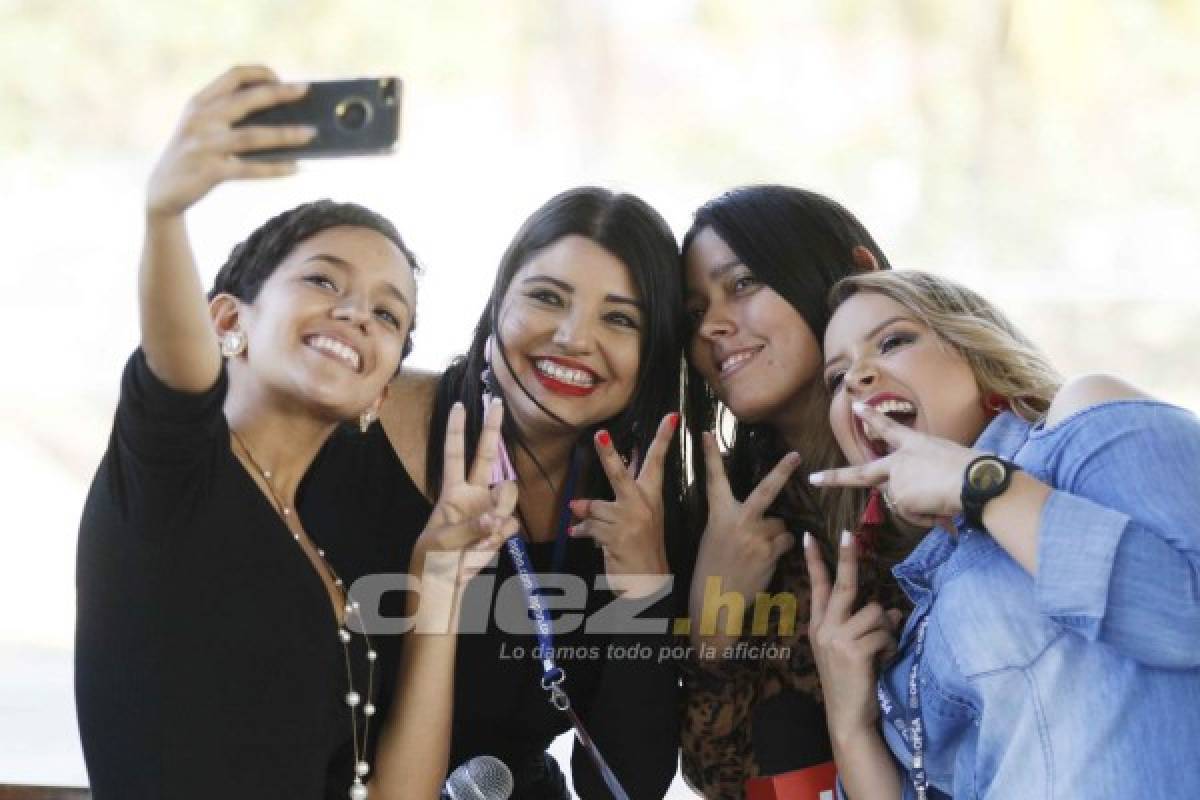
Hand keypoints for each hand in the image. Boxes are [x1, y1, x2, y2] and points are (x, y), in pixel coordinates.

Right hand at [146, 65, 314, 218]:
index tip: (281, 78)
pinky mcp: (209, 171)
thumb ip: (231, 118)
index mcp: (199, 102)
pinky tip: (296, 168)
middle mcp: (200, 119)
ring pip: (253, 136)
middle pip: (246, 99)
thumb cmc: (195, 157)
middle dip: (279, 93)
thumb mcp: (204, 129)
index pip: (232, 75)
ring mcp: (204, 145)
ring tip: (311, 133)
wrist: (162, 192)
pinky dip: (275, 168)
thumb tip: (285, 119)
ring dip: (286, 134)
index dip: (260, 73)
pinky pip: (250, 169)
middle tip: (305, 90)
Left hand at [415, 400, 518, 594]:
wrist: (443, 587)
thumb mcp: (441, 542)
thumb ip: (470, 527)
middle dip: (491, 429)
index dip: (456, 430)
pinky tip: (483, 549)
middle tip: (496, 402)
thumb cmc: (431, 561)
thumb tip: (495, 518)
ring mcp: (490, 511)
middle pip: (485, 455)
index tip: (459, 405)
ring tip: (481, 537)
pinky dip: (499, 537)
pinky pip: (511, 524)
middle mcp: (473, 495)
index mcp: (451, 492)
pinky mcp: (501, 530)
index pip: (453, 454)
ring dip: (499, 513)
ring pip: (507, 495)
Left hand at [568, 412, 679, 597]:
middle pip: (620, 475)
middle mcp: (642, 505)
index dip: (663, 438)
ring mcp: (629, 521)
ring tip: (583, 523)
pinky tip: (578, 534)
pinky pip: (589, 526)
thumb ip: (621, 498)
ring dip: (588, 517)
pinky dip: (582, 530)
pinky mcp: (616, 536)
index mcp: (652, 497)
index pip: (658, 462)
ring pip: (596, 507)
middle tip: (600, 434)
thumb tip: (592, 490)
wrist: (647, 583)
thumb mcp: (639, 518)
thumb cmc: (642, 548)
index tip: (671, 416)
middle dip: (608, 455)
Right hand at [689, 432, 799, 623]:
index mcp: (718, 515)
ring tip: (758, 551)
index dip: (709, 455)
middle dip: (782, 471)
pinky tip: (766, 560)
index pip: (714, 480)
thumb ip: (733, 520)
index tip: (707, 433)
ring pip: (780, 524)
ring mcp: (755, 537)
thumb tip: (760, 512)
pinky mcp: (769, 554)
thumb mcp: (713, 537)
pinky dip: (780, 548)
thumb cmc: (712, 569)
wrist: (715, 602)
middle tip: (796, 455)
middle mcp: (737, 522)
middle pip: (765, 490)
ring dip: (776, 534)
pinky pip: (785, 542)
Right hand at [805, 531, 902, 740]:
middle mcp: (824, 628)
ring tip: (883, 650)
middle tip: (851, 534)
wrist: (848, 718)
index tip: (809, 536)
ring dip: (887, 629)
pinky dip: (890, 645)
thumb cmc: (853, 683)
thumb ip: (866, 626)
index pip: (817, 587)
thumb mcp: (853, 650)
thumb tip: (892, 612)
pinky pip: (883, 633)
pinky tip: (884, 660)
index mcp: (820, 626)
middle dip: (848, 558)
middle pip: (843, 584)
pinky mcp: (853, 650)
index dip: (815, 561)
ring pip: (875, 611)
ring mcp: (836, 638)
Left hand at [810, 401, 978, 528]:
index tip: (856, 407)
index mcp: (915, 444)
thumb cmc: (972, 470)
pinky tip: (939, 510)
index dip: (872, 417)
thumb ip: (927, 474)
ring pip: (899, 503)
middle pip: (862, 472)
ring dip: (920, 509)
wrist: (974, 481)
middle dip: (835, 477)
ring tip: (943, 501)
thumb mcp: (947, 461)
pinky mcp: (897, 497)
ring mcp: (895, 479)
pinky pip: (910, 516)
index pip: (888, 428)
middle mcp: (899, 460)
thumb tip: (924, 498)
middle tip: (814, 479)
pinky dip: (925, 518)